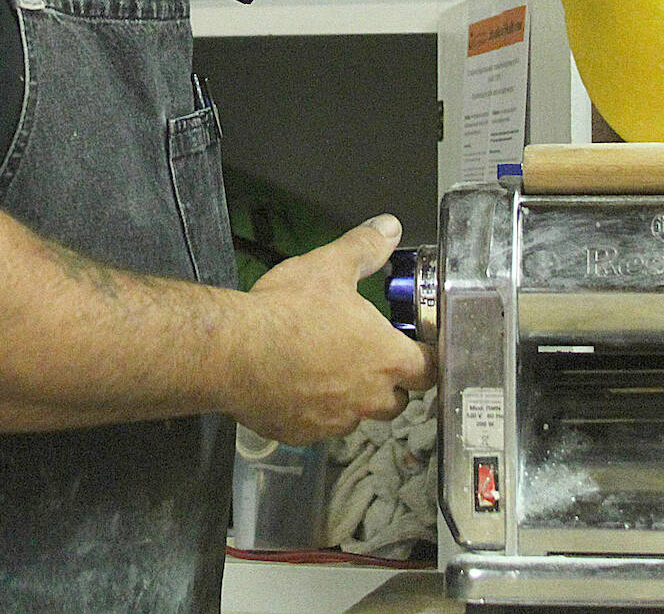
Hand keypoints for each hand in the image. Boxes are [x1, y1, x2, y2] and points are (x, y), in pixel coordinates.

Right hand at [229, 215, 436, 445]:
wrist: (233, 352)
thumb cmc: (285, 312)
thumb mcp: (330, 266)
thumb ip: (365, 247)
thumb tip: (388, 228)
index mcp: (386, 357)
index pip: (430, 369)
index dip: (426, 357)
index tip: (419, 348)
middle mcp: (368, 397)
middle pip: (397, 399)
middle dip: (389, 381)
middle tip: (368, 354)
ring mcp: (336, 421)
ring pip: (358, 415)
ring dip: (351, 397)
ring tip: (327, 368)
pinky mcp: (304, 434)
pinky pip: (320, 426)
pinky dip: (315, 411)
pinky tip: (297, 386)